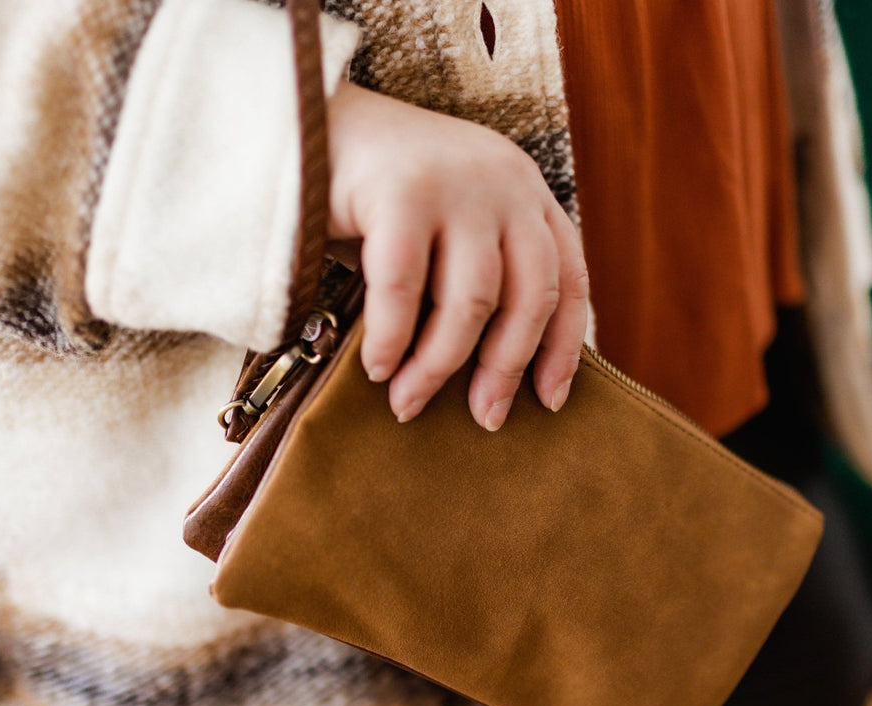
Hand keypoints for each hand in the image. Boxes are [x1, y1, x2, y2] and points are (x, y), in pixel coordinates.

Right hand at [326, 84, 588, 429]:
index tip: (549, 401)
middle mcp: (504, 181)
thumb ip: (477, 276)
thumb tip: (492, 381)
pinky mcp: (401, 190)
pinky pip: (405, 288)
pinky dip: (393, 339)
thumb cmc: (375, 195)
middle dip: (505, 369)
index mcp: (525, 192)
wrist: (303, 121)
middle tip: (483, 419)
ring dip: (439, 365)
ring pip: (472, 301)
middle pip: (530, 296)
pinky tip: (377, 368)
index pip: (567, 278)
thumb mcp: (446, 230)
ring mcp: (455, 183)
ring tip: (408, 402)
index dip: (563, 347)